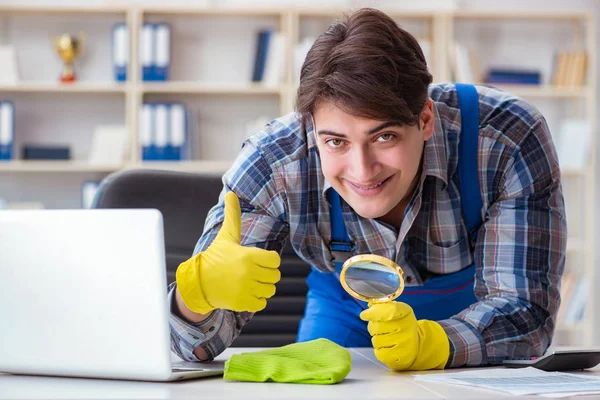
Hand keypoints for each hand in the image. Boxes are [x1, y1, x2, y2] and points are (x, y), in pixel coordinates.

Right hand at [176, 191, 280, 313]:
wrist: (198, 282)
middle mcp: (248, 274)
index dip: (269, 259)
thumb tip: (230, 193)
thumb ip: (233, 216)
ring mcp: (246, 290)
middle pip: (275, 276)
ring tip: (250, 281)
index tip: (259, 259)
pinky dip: (257, 299)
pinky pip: (262, 303)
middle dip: (267, 273)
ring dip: (263, 286)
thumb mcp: (226, 237)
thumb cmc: (215, 256)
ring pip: (270, 290)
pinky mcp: (242, 303)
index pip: (275, 260)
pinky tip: (246, 291)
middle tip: (254, 271)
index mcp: (248, 256)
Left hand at [359, 302, 449, 370]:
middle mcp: (406, 327)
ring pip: (376, 341)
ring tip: (386, 338)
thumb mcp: (396, 312)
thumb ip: (382, 307)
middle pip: (377, 327)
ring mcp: (404, 343)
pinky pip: (380, 353)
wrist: (417, 344)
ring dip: (376, 340)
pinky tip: (387, 347)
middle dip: (373, 328)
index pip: (389, 309)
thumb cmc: (402, 326)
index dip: (374, 312)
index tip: (364, 315)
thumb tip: (370, 305)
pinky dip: (379, 351)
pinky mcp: (400, 356)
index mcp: (404, 312)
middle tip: (379, 329)